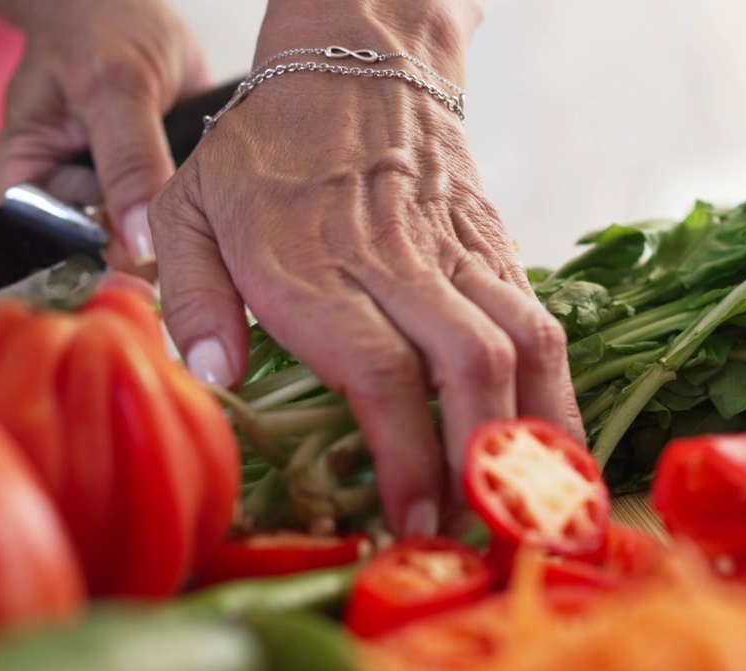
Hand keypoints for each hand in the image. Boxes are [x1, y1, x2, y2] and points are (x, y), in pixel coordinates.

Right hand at [0, 0, 208, 276]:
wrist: (134, 9)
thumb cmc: (99, 31)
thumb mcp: (114, 86)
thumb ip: (128, 162)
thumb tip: (137, 243)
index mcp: (24, 184)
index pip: (45, 255)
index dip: (91, 265)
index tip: (138, 253)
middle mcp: (67, 205)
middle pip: (103, 261)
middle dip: (144, 249)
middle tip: (180, 219)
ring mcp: (114, 206)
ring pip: (147, 251)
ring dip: (178, 234)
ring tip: (194, 188)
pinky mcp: (157, 203)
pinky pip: (180, 229)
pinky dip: (199, 217)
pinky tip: (210, 192)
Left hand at [149, 2, 583, 535]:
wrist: (359, 59)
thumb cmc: (267, 146)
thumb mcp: (190, 205)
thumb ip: (190, 295)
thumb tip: (216, 377)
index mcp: (312, 263)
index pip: (377, 369)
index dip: (405, 454)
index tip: (409, 522)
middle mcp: (395, 261)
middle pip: (469, 367)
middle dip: (482, 464)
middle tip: (479, 537)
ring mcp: (457, 253)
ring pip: (524, 345)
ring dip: (539, 433)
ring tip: (542, 505)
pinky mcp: (496, 247)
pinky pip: (540, 321)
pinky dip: (555, 390)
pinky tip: (555, 442)